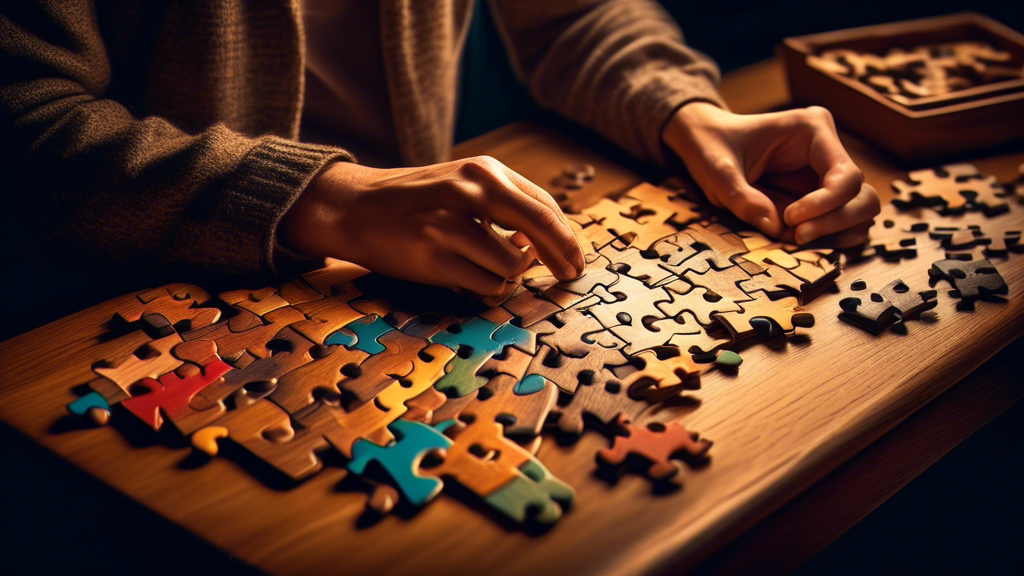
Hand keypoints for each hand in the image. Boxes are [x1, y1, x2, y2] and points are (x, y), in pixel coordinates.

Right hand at [279, 156, 584, 296]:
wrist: (354, 207)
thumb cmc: (415, 202)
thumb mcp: (462, 187)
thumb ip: (503, 206)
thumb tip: (545, 245)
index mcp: (483, 171)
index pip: (543, 207)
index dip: (566, 238)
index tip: (575, 259)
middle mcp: (470, 190)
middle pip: (540, 229)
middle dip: (561, 257)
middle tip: (569, 276)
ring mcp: (451, 224)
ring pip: (513, 265)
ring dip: (509, 275)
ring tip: (483, 268)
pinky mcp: (434, 257)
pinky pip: (486, 285)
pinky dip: (486, 288)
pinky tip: (465, 276)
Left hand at [662, 102, 879, 245]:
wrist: (705, 142)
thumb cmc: (711, 147)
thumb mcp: (717, 171)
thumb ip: (742, 198)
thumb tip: (776, 227)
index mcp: (812, 130)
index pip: (845, 174)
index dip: (826, 204)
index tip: (791, 219)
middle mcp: (827, 151)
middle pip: (862, 195)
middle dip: (835, 222)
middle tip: (797, 238)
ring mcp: (825, 175)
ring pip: (858, 212)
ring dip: (835, 233)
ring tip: (795, 240)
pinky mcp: (818, 197)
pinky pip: (840, 223)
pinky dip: (828, 238)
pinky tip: (798, 242)